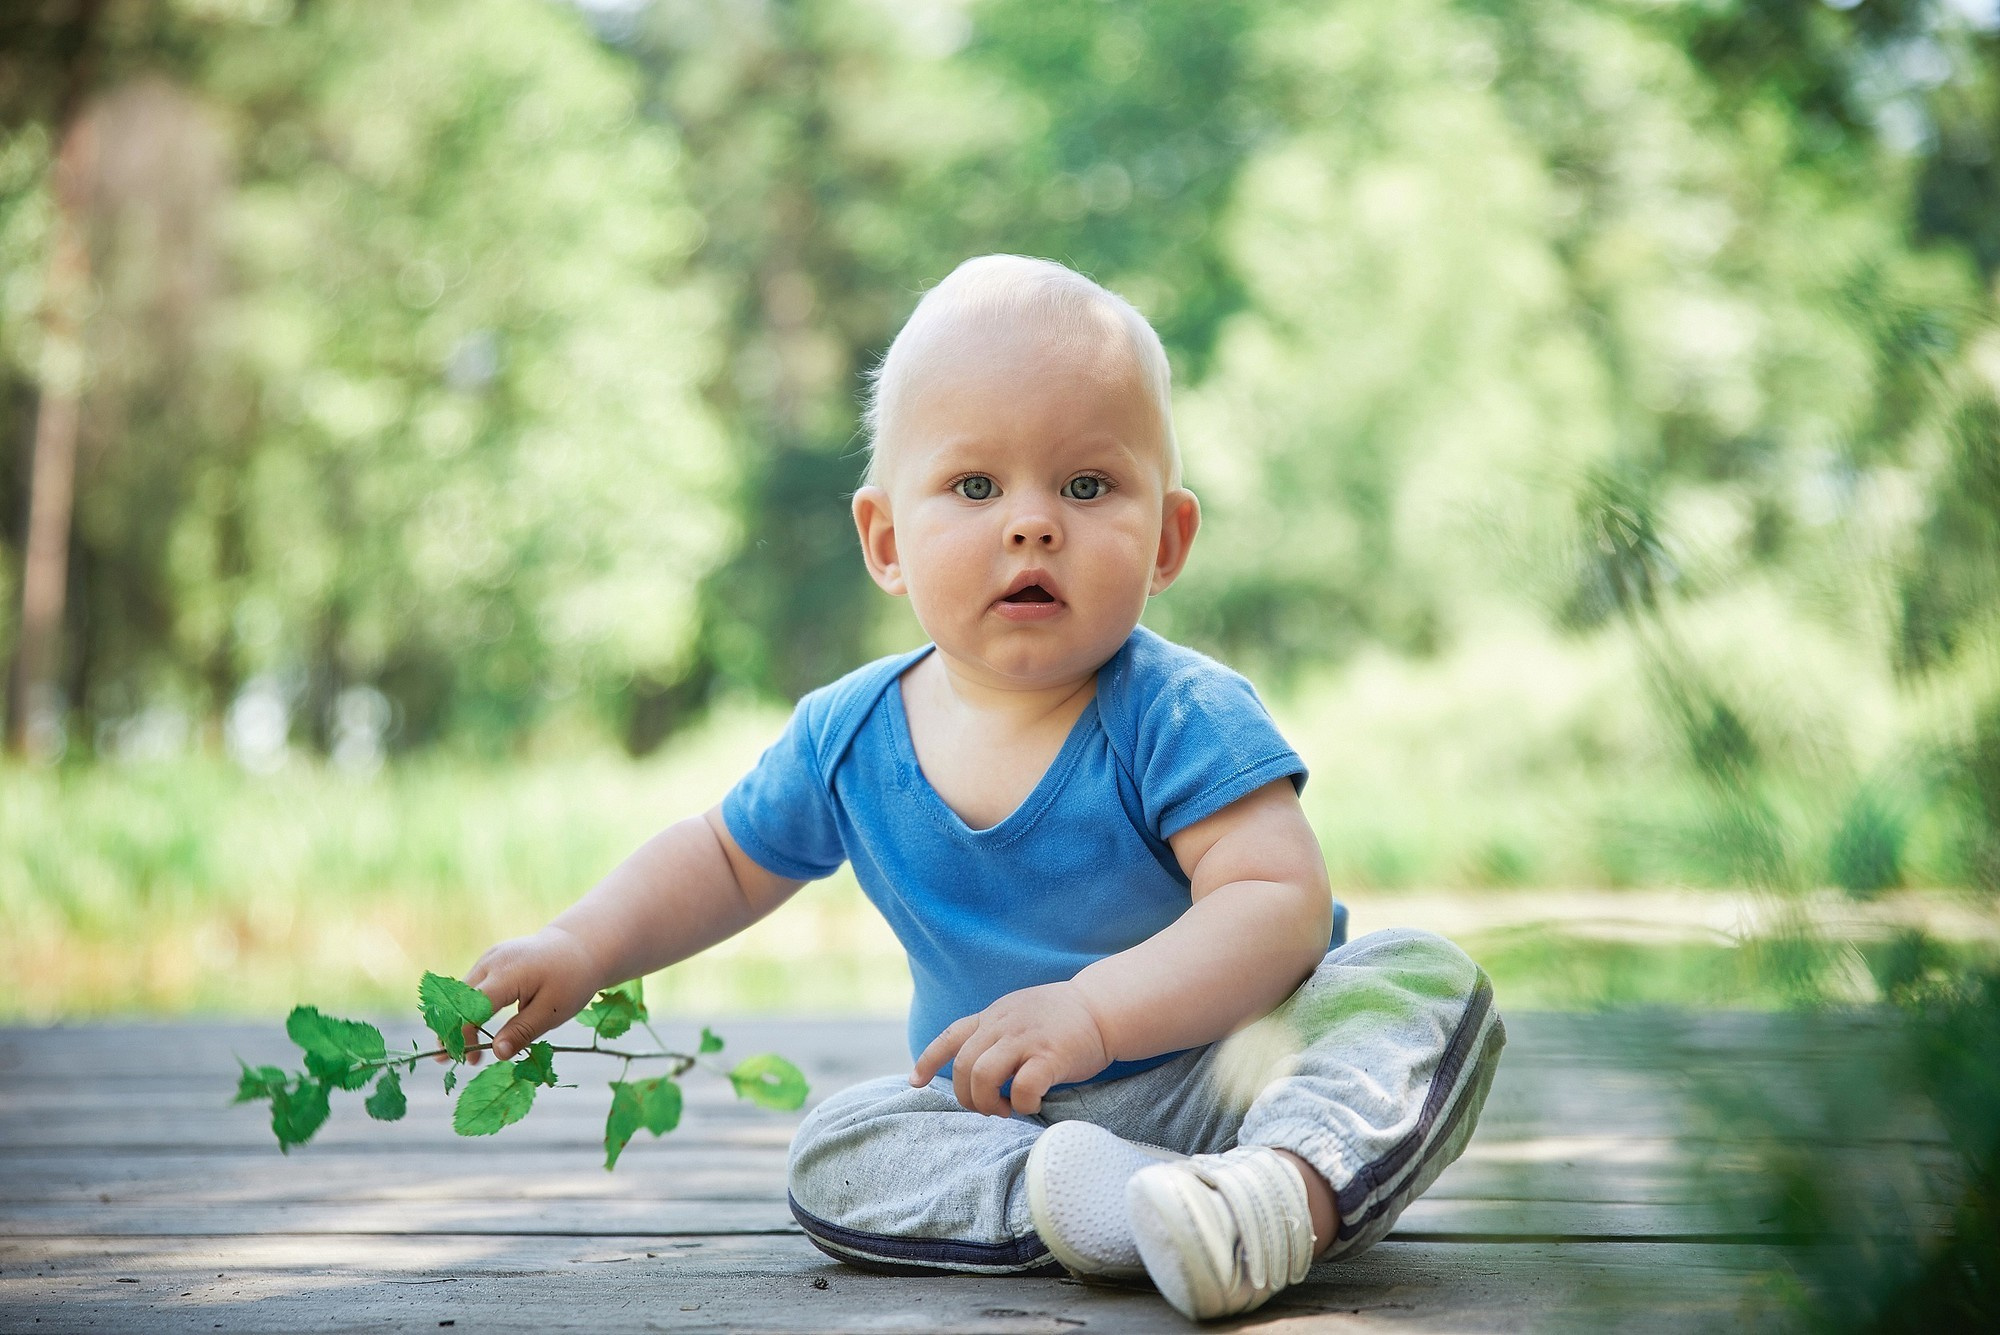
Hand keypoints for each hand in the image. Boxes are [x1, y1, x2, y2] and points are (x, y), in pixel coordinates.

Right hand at [453, 926, 602, 1063]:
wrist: (580, 946)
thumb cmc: (571, 979)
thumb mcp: (553, 1010)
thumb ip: (522, 1031)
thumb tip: (497, 1053)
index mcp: (507, 974)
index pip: (471, 1008)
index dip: (462, 1035)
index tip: (463, 1060)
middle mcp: (491, 962)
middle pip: (459, 1000)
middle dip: (453, 1031)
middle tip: (455, 1061)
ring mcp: (490, 957)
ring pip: (462, 992)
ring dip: (461, 1020)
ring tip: (469, 1050)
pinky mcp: (492, 958)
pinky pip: (473, 984)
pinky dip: (470, 1006)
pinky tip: (476, 1026)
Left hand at [911, 982, 1110, 1116]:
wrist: (1104, 1007)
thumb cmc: (1063, 1019)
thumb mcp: (1019, 1013)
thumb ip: (997, 1033)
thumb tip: (977, 1068)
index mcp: (994, 1016)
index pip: (950, 1036)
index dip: (928, 1060)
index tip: (916, 1082)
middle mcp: (1004, 1025)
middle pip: (963, 1066)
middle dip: (968, 1096)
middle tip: (989, 1108)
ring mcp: (1026, 1039)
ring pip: (983, 1076)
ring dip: (988, 1103)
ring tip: (1006, 1109)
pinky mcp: (1050, 1056)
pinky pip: (1022, 1088)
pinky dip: (1022, 1104)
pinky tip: (1033, 1104)